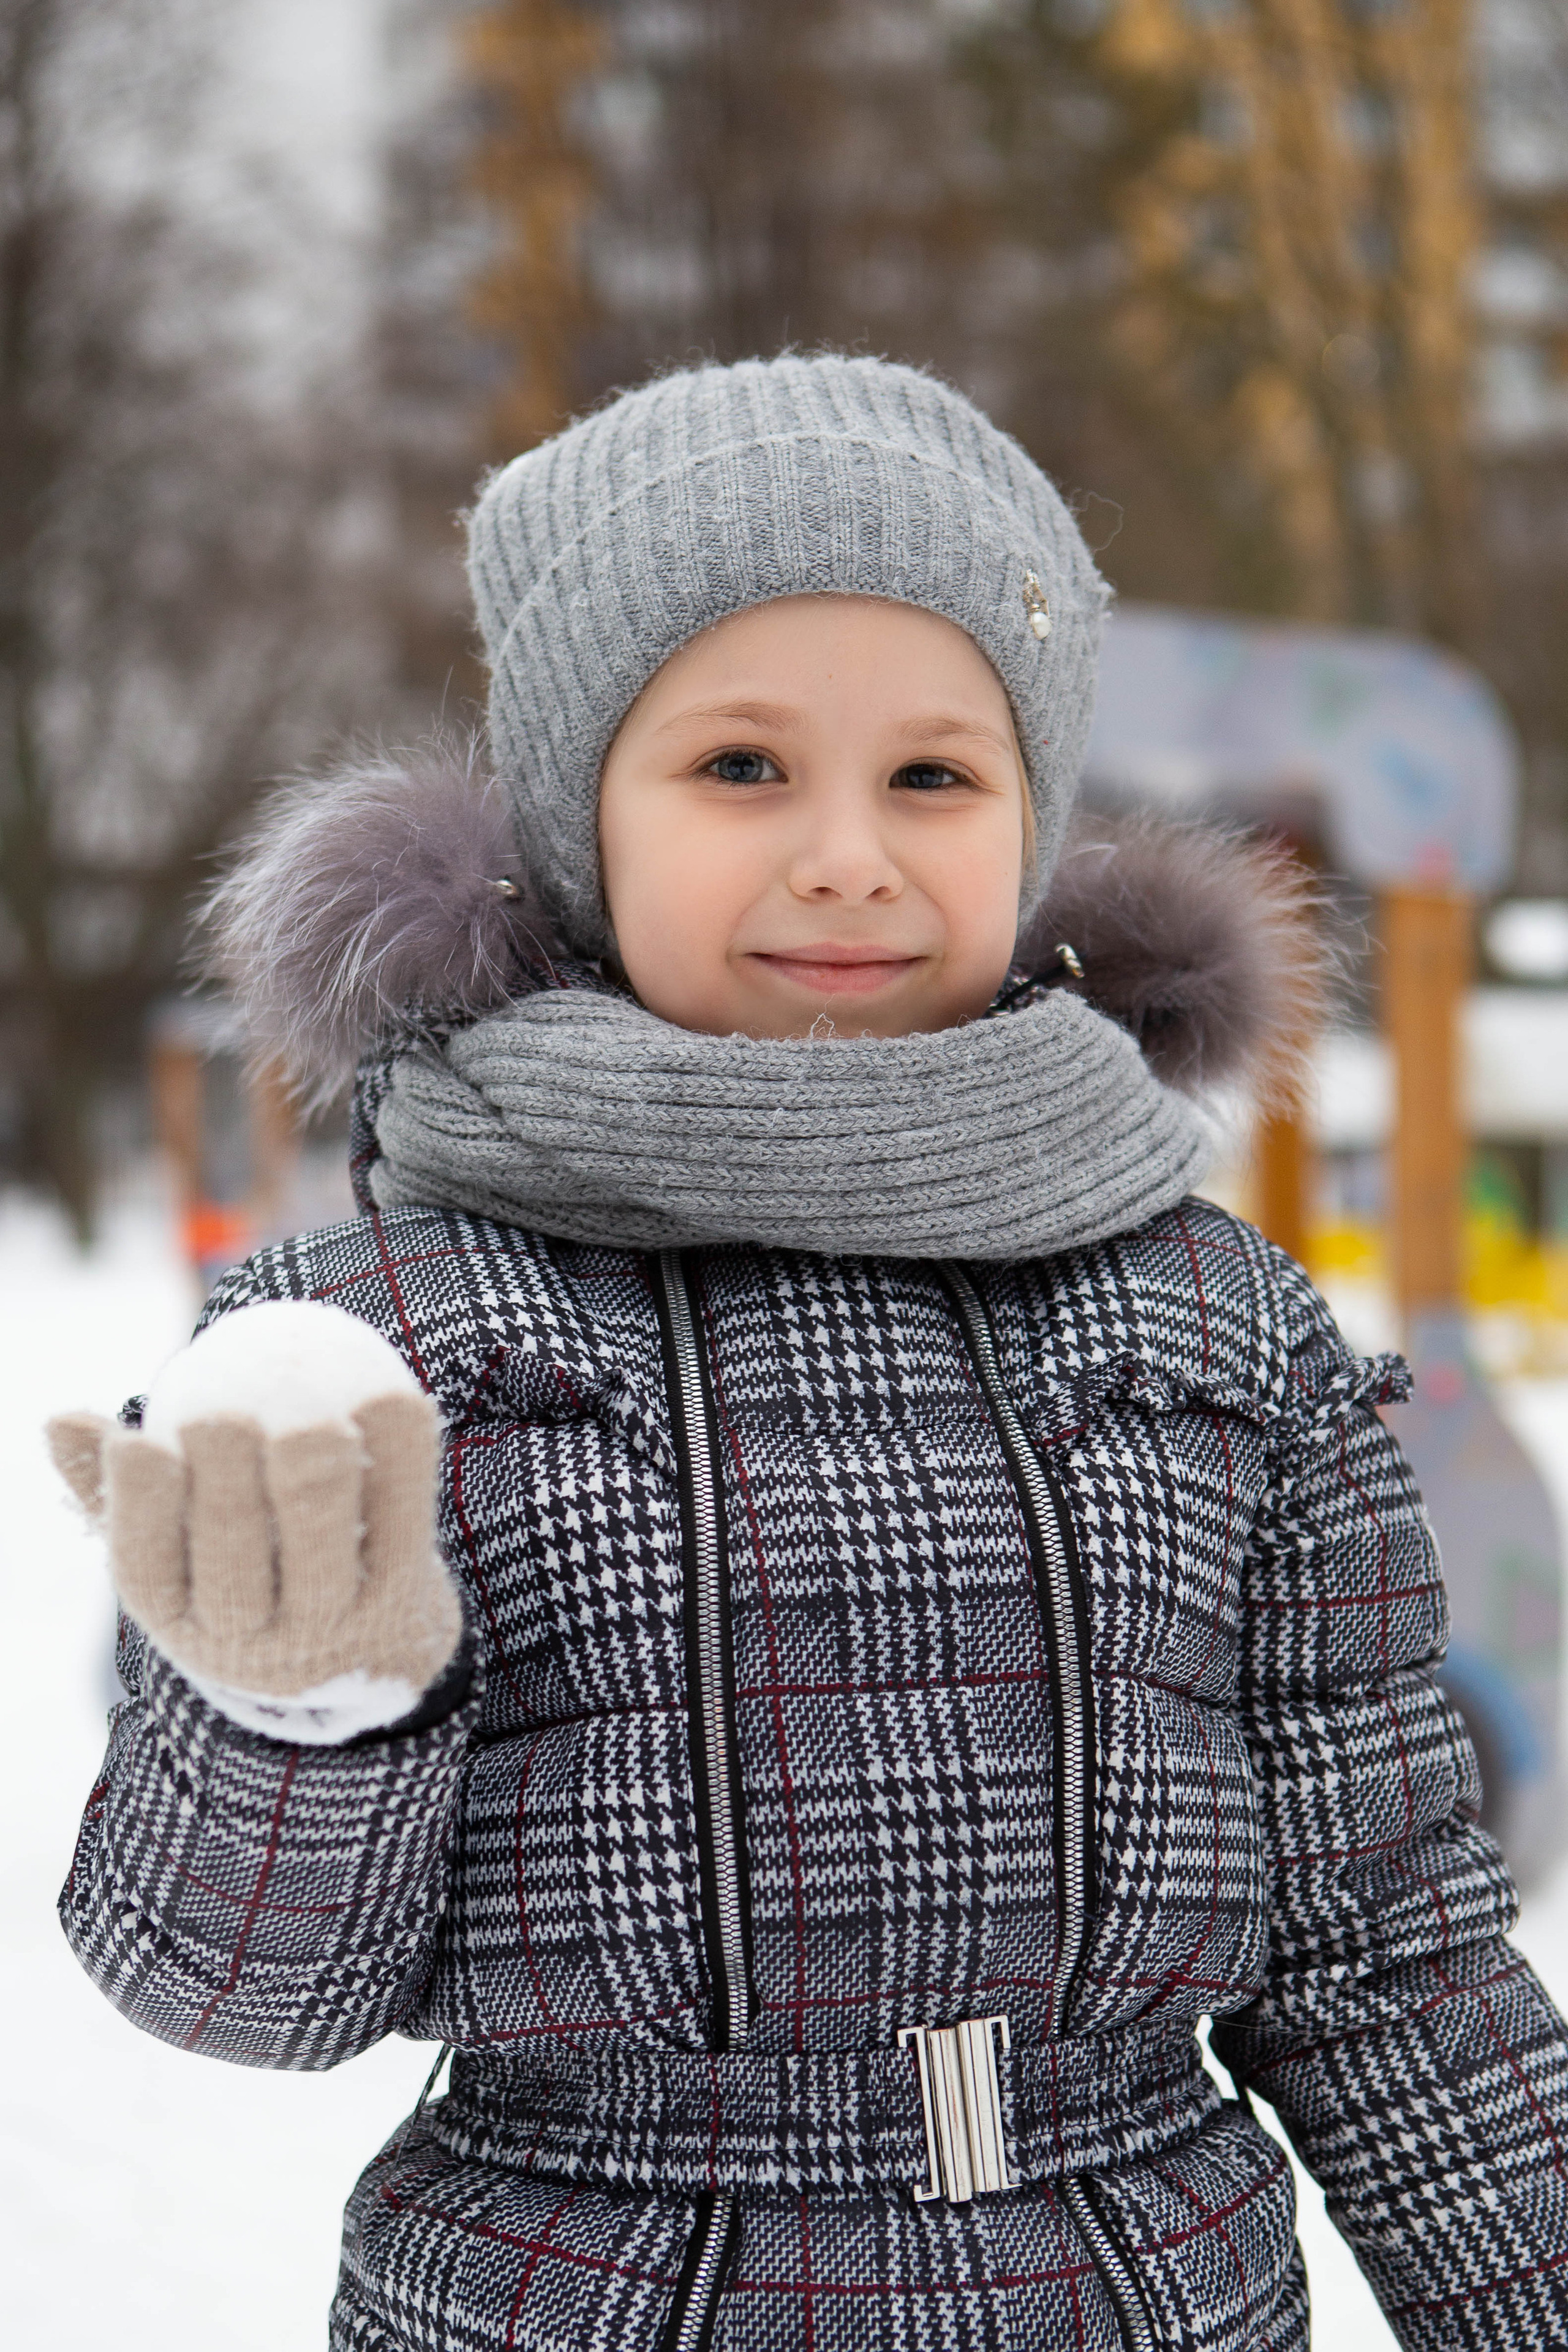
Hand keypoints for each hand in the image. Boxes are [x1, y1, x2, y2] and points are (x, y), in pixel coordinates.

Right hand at [48, 1393, 460, 1701]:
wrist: (365, 1652)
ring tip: (312, 1421)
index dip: (142, 1510)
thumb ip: (121, 1489)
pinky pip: (403, 1526)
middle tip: (222, 1419)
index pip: (150, 1570)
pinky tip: (393, 1396)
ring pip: (321, 1558)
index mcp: (184, 1623)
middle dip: (225, 1497)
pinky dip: (401, 1463)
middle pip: (234, 1570)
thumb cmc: (246, 1571)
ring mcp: (333, 1631)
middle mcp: (255, 1645)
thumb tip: (61, 1421)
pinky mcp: (403, 1605)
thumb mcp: (178, 1551)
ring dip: (315, 1487)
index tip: (138, 1443)